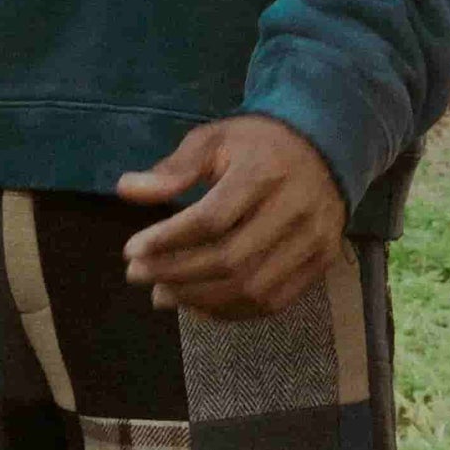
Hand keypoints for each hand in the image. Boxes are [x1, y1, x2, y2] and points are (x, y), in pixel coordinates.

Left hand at [119, 116, 344, 318]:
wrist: (323, 148)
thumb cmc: (258, 144)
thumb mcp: (214, 139)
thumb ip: (174, 168)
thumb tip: (126, 190)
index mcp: (264, 172)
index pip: (211, 219)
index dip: (168, 240)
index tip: (131, 250)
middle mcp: (295, 210)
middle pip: (230, 259)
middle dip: (176, 274)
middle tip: (138, 275)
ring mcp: (314, 241)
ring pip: (252, 288)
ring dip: (200, 299)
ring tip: (161, 294)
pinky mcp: (322, 263)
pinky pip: (274, 301)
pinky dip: (232, 310)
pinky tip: (198, 304)